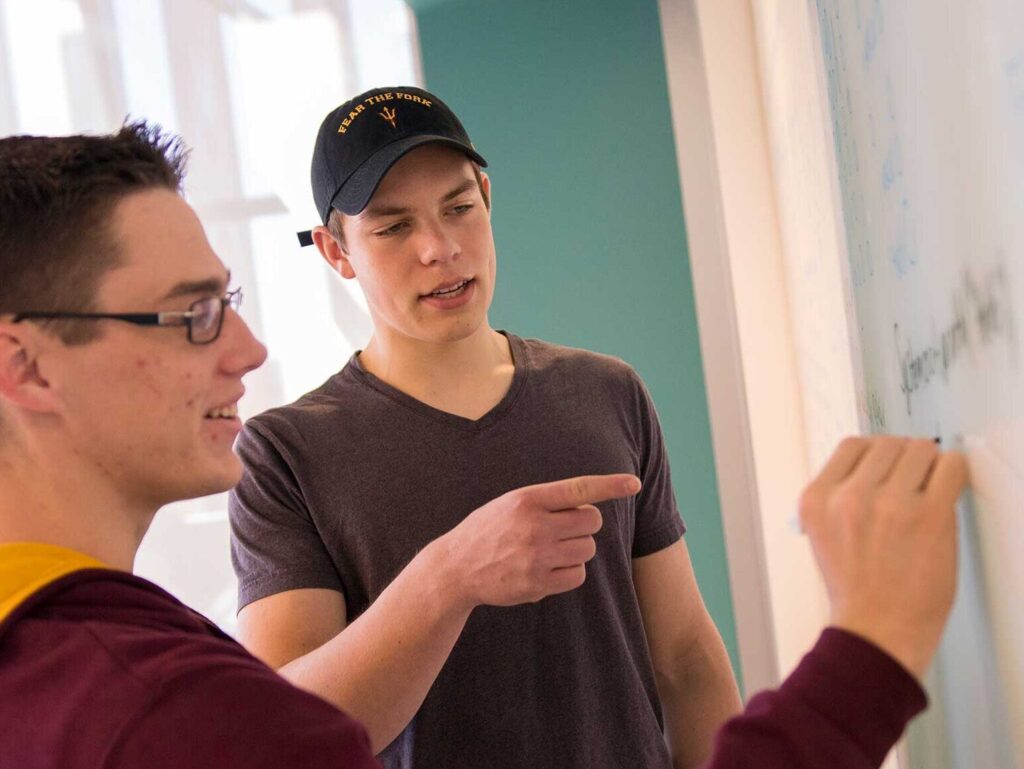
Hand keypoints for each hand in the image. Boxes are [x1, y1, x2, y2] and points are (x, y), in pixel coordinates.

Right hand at [438, 474, 641, 609]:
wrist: (456, 567)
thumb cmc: (490, 529)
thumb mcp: (511, 503)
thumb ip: (547, 501)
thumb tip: (592, 507)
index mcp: (527, 499)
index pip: (578, 489)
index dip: (610, 486)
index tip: (634, 484)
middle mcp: (534, 526)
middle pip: (592, 522)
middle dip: (585, 524)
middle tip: (565, 527)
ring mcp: (536, 557)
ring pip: (587, 549)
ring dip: (577, 548)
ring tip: (550, 549)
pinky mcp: (537, 584)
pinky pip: (578, 575)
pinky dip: (570, 572)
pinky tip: (547, 568)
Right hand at [798, 436, 967, 679]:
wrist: (877, 632)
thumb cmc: (858, 593)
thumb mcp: (826, 537)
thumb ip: (841, 500)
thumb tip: (877, 470)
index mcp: (817, 500)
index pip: (852, 447)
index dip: (875, 455)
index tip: (888, 467)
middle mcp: (850, 496)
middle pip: (888, 443)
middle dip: (904, 460)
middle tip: (914, 481)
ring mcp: (890, 503)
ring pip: (920, 449)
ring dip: (930, 465)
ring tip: (931, 488)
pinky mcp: (930, 514)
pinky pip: (951, 466)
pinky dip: (954, 471)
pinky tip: (950, 488)